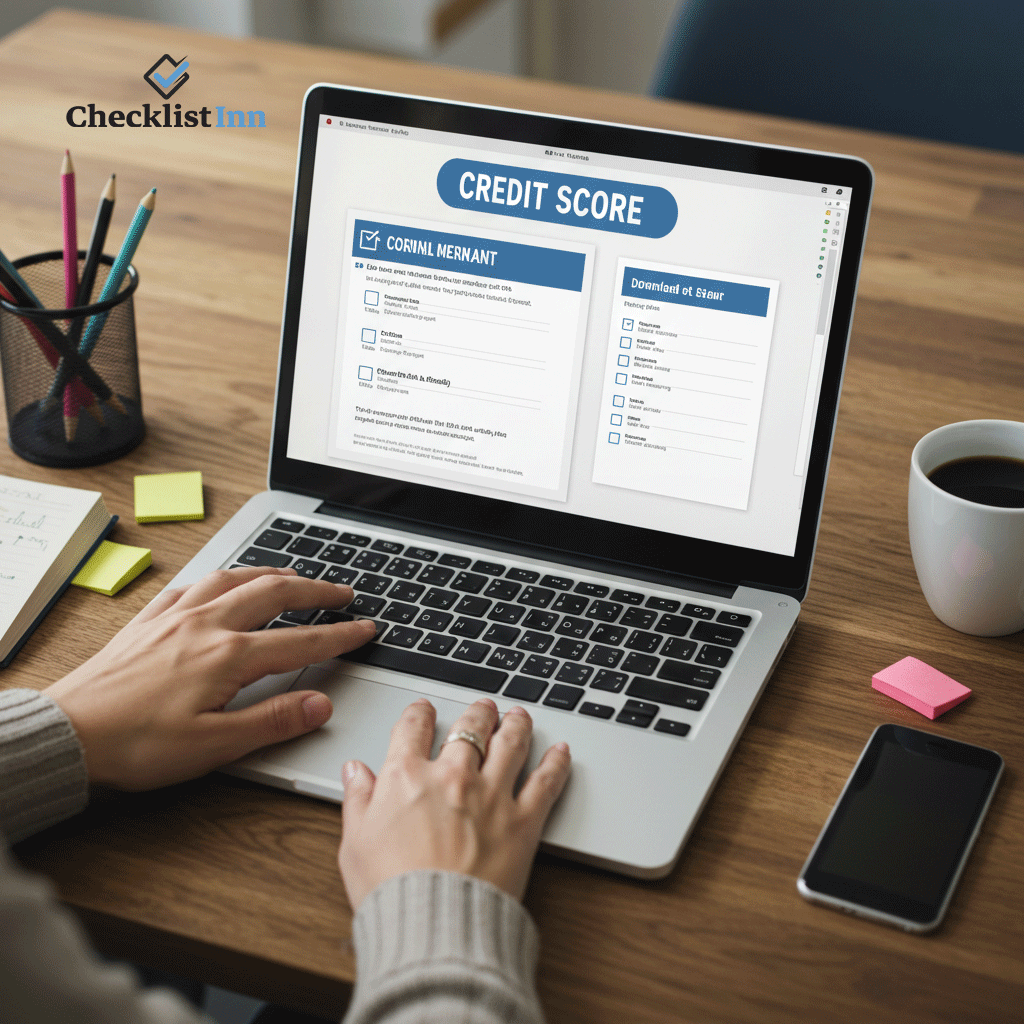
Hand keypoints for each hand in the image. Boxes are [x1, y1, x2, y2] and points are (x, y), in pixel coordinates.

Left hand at [44, 567, 375, 789]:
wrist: (67, 734)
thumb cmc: (135, 745)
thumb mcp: (214, 746)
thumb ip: (272, 720)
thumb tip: (321, 703)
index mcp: (228, 656)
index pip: (301, 639)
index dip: (340, 634)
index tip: (366, 628)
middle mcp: (206, 625)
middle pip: (274, 592)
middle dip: (315, 588)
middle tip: (342, 590)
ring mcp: (176, 617)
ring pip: (235, 578)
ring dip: (271, 572)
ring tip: (292, 574)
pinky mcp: (149, 620)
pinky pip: (194, 583)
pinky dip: (220, 577)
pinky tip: (222, 583)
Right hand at [339, 697, 570, 906]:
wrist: (433, 926)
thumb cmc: (391, 891)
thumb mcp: (356, 844)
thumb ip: (358, 800)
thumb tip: (355, 772)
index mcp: (407, 777)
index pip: (413, 728)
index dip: (419, 714)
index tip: (423, 711)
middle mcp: (452, 777)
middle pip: (469, 729)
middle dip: (477, 714)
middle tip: (483, 709)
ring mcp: (491, 795)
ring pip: (510, 743)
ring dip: (516, 725)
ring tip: (519, 717)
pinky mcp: (522, 820)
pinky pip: (546, 782)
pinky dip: (556, 762)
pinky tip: (561, 752)